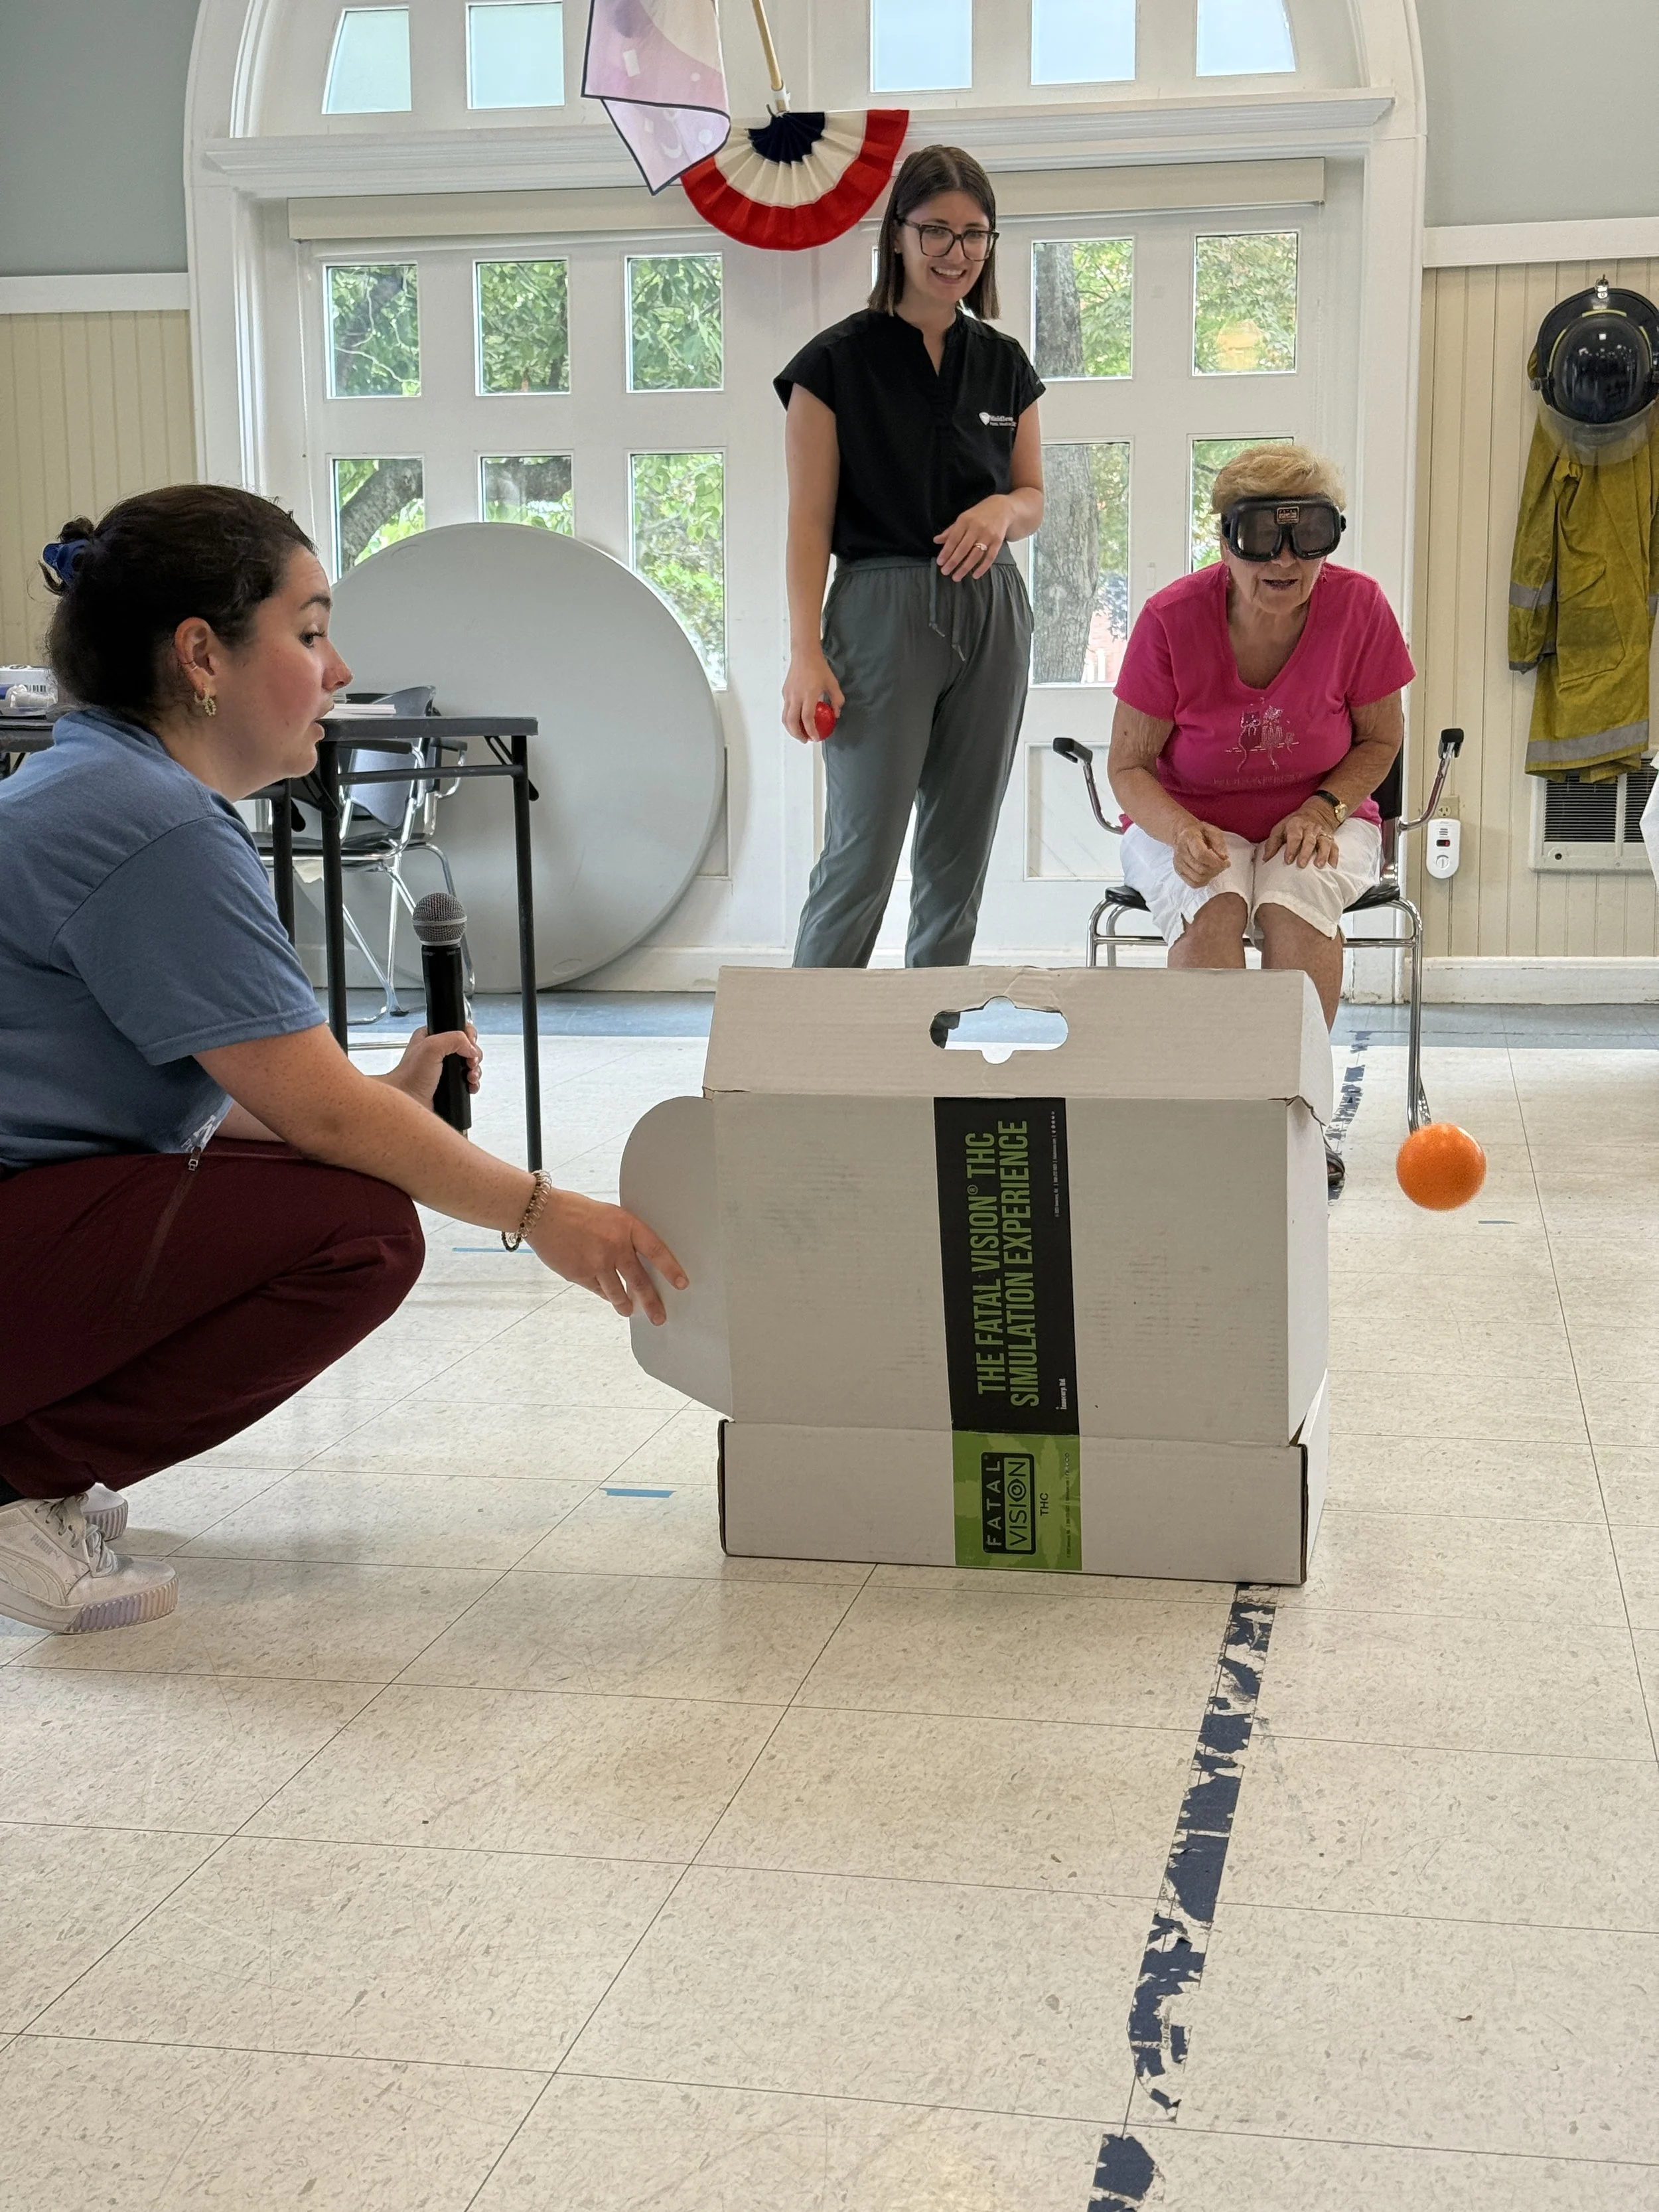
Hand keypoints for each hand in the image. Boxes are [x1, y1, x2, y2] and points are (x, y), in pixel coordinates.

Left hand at [379, 1023, 481, 1107]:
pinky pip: (469, 1080)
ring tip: (470, 1076)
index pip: (458, 1028)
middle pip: (468, 1047)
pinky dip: (473, 1083)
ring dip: (475, 1070)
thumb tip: (471, 1048)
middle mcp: (439, 1051)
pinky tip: (470, 1085)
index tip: (469, 1045)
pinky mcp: (450, 1083)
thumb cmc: (410, 1076)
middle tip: (470, 1062)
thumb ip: (454, 1039)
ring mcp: (445, 1068)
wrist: (407, 1101)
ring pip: (471, 1064)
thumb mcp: (431, 1047)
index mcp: (432, 1036)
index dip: (469, 1036)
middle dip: (474, 1056)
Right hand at [527, 1187, 688, 1323]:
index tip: (681, 1284)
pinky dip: (603, 1293)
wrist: (544, 1214)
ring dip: (625, 1305)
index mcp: (626, 1227)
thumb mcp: (610, 1216)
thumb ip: (625, 1236)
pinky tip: (606, 1294)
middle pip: (640, 1281)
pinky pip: (598, 1290)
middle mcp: (615, 1247)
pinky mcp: (580, 1275)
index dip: (671, 1269)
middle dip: (651, 1303)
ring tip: (629, 1311)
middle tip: (659, 1317)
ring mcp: (597, 1263)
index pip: (657, 1251)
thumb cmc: (577, 1211)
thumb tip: (637, 1260)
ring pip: (618, 1293)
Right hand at [782, 647, 843, 745]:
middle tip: (806, 740)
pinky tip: (797, 719)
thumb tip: (836, 714)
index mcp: (808, 694)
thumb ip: (837, 700)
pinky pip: (785, 710)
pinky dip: (790, 719)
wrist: (804, 654)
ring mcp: (788, 695)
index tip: (815, 738)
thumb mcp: (832, 684)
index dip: (811, 731)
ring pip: (785, 718)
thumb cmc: (819, 667)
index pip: (807, 718)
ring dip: (792, 729)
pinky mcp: (785, 692)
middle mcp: (796, 696)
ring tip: (800, 733)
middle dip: (798, 734)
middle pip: (792, 722)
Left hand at [934, 495, 1012, 581]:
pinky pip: (990, 557)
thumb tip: (936, 540)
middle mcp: (976, 527)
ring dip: (965, 568)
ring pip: (975, 555)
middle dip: (953, 562)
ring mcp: (988, 535)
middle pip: (963, 548)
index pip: (953, 539)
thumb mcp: (963, 518)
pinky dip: (982, 568)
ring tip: (956, 577)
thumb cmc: (979, 515)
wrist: (1002, 508)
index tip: (940, 562)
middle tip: (945, 572)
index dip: (946, 552)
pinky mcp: (998, 541)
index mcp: (965, 520)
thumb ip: (950, 531)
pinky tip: (975, 575)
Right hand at [1171, 819, 1232, 887]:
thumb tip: (1224, 857)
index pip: (1201, 855)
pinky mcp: (1178, 871)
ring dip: (1211, 876)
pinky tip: (1208, 874)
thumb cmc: (1200, 832)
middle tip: (1223, 865)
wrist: (1182, 833)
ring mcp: (1178, 863)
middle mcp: (1181, 851)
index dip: (1216, 862)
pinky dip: (1204, 882)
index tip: (1226, 862)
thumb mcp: (1213, 831)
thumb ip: (1219, 842)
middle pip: (1200, 869)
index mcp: (1189, 838)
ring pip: (1197, 878)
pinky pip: (1193, 883)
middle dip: (1216, 870)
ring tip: (1216, 869)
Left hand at [1263, 803, 1340, 868]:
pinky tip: (1332, 865)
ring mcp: (1322, 833)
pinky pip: (1334, 846)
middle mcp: (1310, 828)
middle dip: (1305, 853)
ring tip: (1319, 865)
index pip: (1294, 836)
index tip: (1288, 860)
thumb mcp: (1280, 828)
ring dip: (1322, 854)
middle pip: (1309, 841)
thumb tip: (1266, 859)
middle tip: (1301, 865)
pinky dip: (1334, 856)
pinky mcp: (1330, 838)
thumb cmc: (1294, 824)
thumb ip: (1272, 843)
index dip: (1291, 848)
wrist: (1317, 811)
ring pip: (1324, 843)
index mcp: (1296, 825)